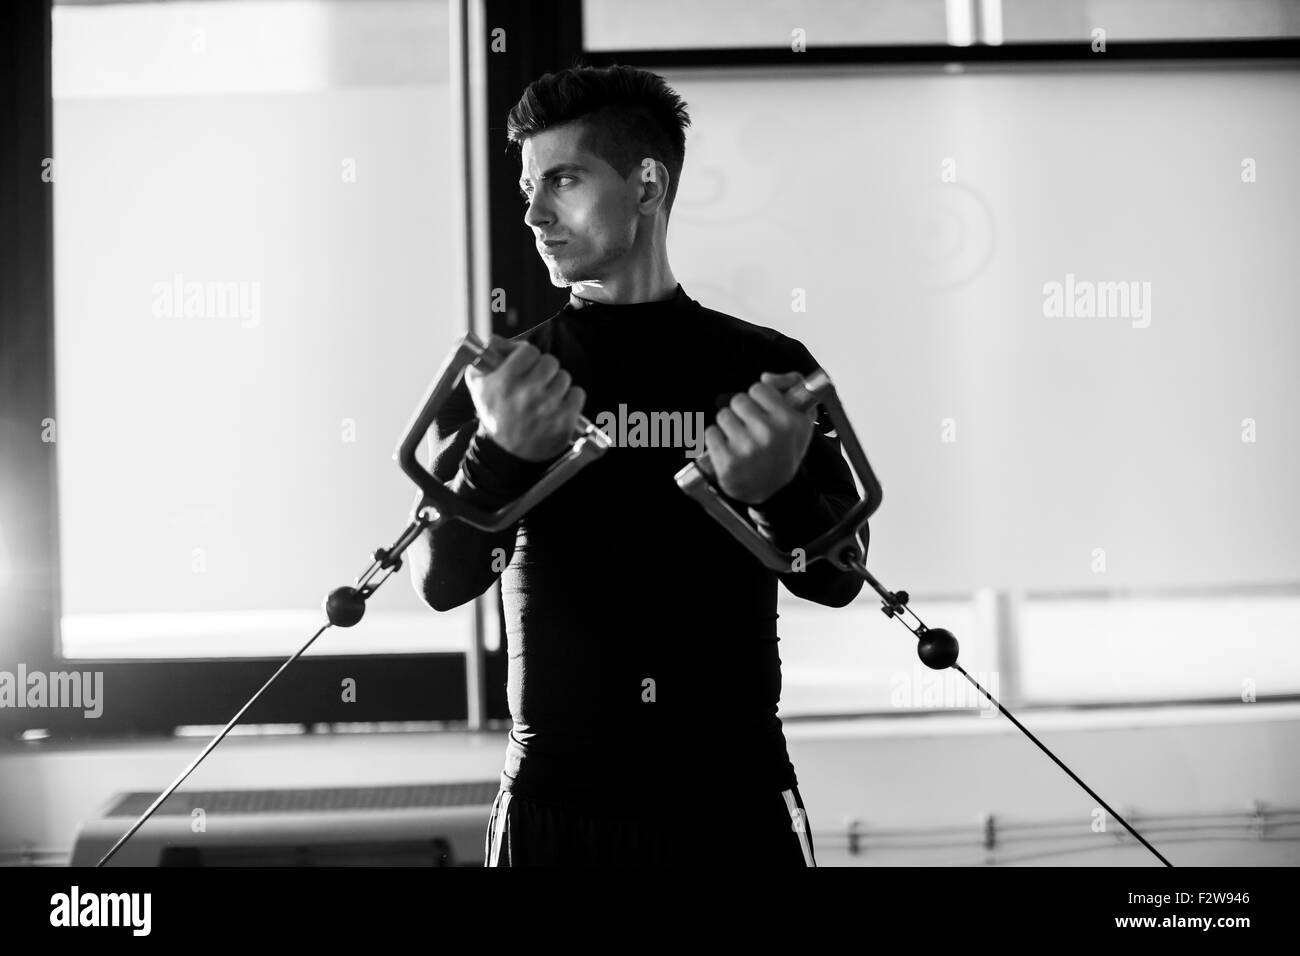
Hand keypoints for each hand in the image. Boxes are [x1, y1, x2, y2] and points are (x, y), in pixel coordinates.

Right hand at [463, 335, 586, 460]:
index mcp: (505, 381)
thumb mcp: (479, 384)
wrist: (506, 452)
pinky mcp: (564, 420)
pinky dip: (570, 398)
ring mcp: (548, 408)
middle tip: (535, 381)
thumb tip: (497, 340)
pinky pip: (577, 394)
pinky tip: (556, 407)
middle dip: (543, 369)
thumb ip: (486, 356)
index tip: (524, 365)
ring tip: (544, 397)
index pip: (529, 350)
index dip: (527, 356)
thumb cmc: (495, 413)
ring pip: (564, 377)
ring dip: (556, 384)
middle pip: (550, 362)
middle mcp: (527, 394)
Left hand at [703, 371, 817, 504]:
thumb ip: (791, 384)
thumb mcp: (802, 417)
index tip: (764, 411)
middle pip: (738, 400)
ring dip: (729, 425)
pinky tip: (729, 449)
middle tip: (750, 427)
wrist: (775, 491)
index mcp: (789, 420)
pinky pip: (710, 433)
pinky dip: (716, 439)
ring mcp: (747, 449)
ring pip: (723, 415)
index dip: (759, 398)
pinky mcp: (727, 462)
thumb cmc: (785, 450)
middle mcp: (769, 433)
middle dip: (742, 411)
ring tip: (741, 440)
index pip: (759, 388)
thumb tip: (766, 377)